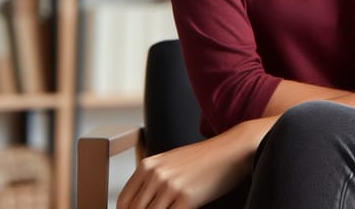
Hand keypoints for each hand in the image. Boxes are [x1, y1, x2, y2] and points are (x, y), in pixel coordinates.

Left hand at [116, 119, 269, 208]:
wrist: (231, 151)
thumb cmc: (203, 159)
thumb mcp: (171, 162)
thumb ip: (151, 181)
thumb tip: (137, 205)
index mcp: (148, 165)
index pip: (123, 202)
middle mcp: (156, 174)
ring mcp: (170, 186)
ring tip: (171, 208)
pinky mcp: (186, 198)